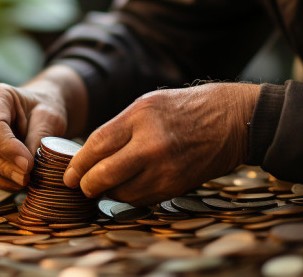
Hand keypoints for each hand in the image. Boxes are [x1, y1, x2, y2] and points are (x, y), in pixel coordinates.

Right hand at [0, 66, 86, 190]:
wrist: (41, 112)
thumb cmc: (45, 110)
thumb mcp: (50, 118)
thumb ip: (38, 139)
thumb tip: (27, 167)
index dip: (8, 148)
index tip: (29, 164)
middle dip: (2, 166)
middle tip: (26, 178)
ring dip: (0, 176)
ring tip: (24, 182)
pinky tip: (17, 184)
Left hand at [64, 82, 259, 204]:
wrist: (233, 120)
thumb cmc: (187, 108)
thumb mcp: (148, 104)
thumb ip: (120, 127)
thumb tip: (90, 154)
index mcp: (140, 116)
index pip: (97, 146)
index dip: (78, 164)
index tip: (69, 174)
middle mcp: (151, 144)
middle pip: (105, 175)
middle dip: (87, 185)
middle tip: (81, 186)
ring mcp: (166, 168)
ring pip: (122, 192)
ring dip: (109, 193)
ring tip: (105, 186)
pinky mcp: (178, 185)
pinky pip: (143, 199)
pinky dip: (130, 196)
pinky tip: (128, 188)